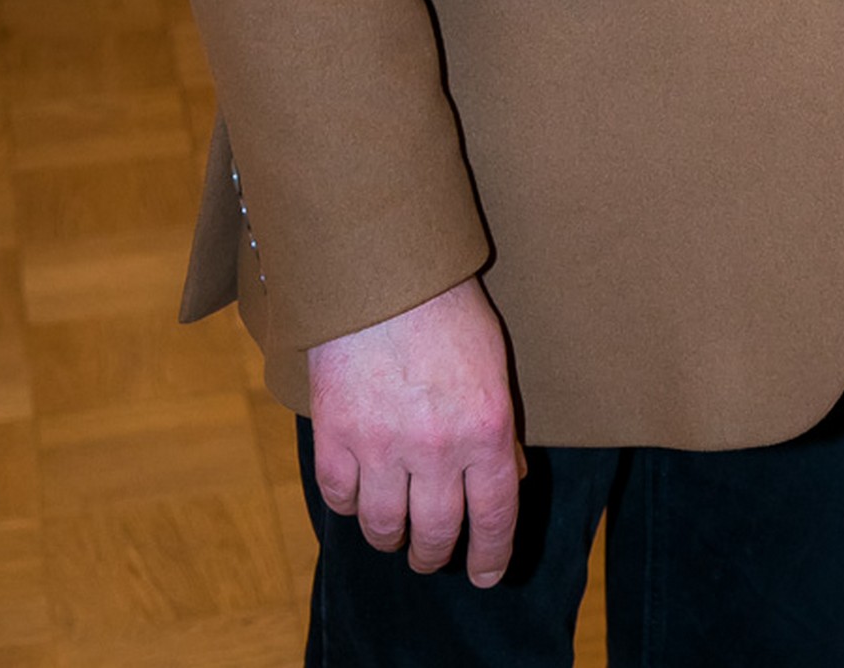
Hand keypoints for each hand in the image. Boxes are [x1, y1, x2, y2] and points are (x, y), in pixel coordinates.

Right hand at [307, 277, 524, 584]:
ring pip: (385, 528)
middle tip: (433, 555)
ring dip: (393, 538)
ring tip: (396, 532)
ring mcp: (382, 446)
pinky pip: (341, 499)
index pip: (496, 515)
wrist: (382, 270)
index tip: (486, 574)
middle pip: (437, 533)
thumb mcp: (493, 364)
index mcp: (487, 427)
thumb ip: (499, 425)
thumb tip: (508, 478)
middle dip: (436, 554)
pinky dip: (350, 505)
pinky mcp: (335, 437)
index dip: (493, 555)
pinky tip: (360, 493)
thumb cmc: (447, 309)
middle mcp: (437, 447)